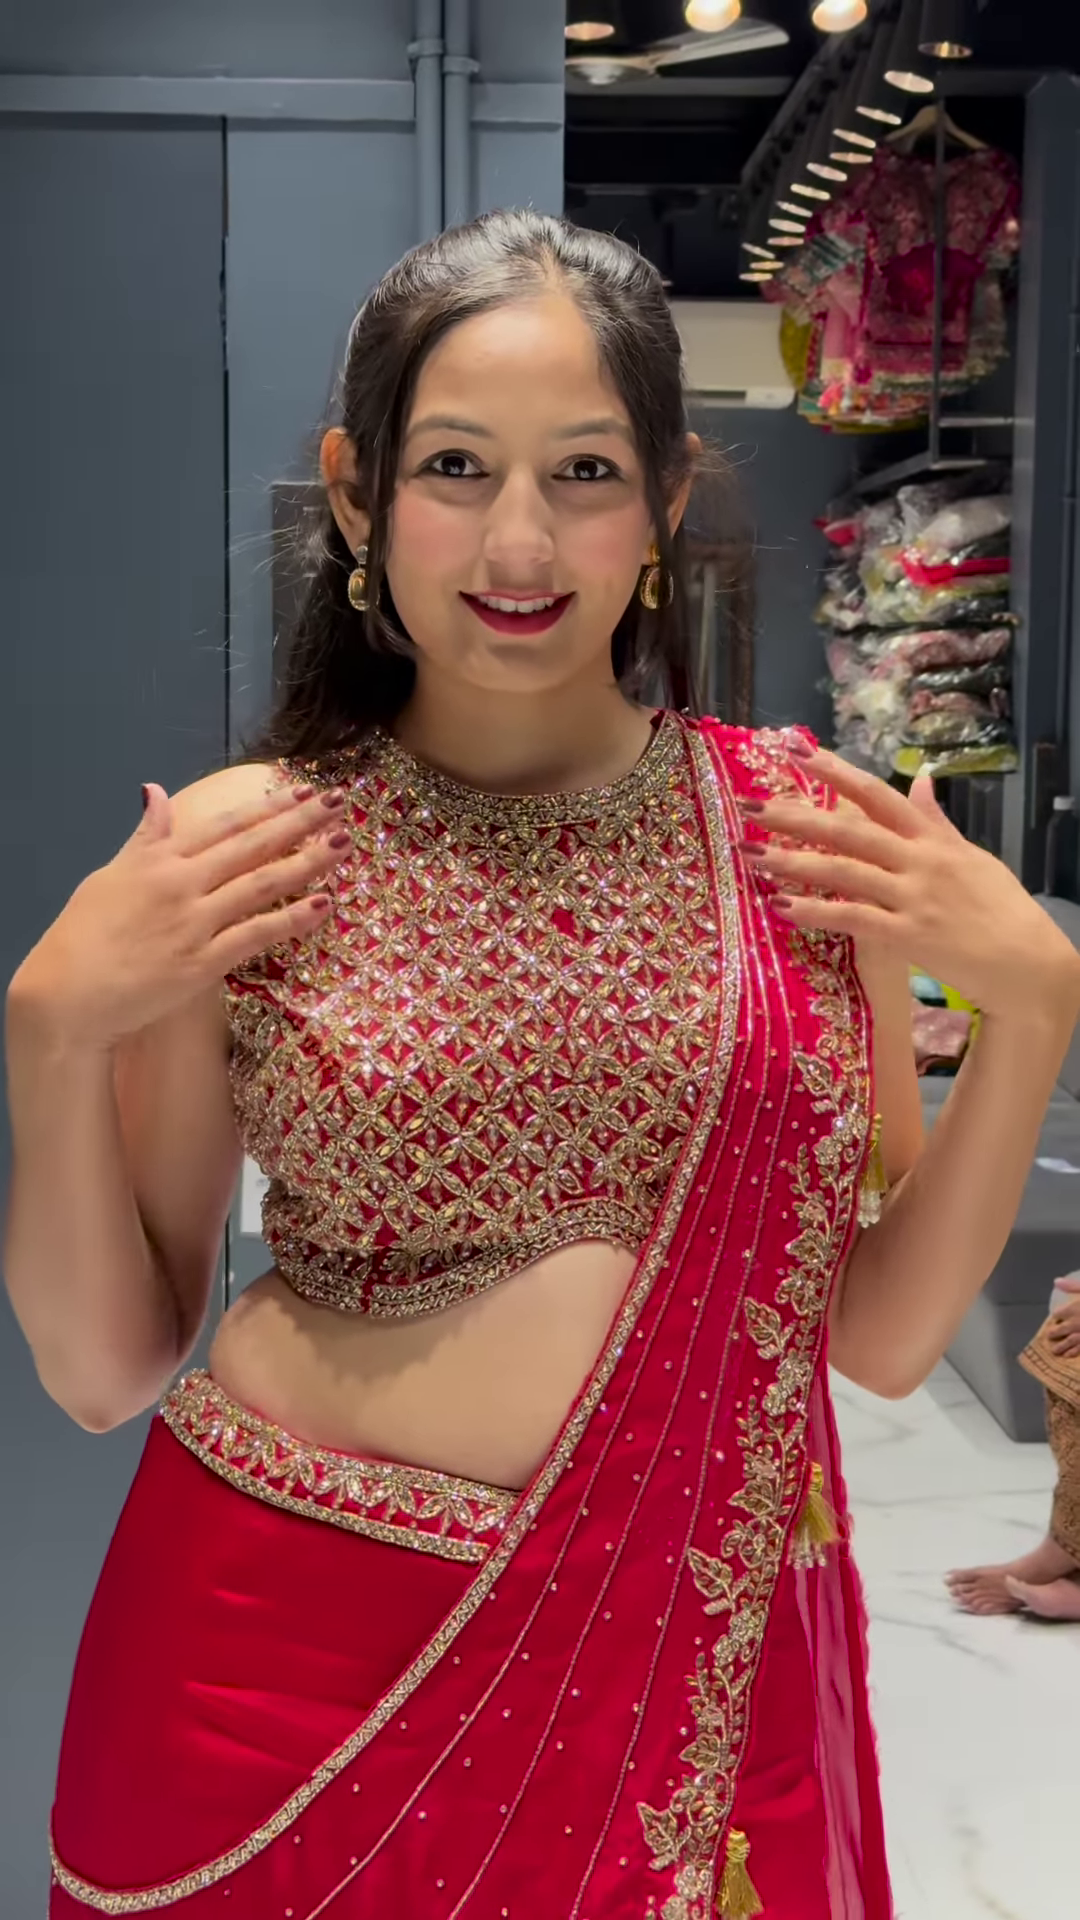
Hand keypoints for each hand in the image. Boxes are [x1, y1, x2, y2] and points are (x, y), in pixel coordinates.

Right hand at [8, 779, 346, 1048]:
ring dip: (307, 862)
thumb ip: (144, 836)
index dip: (267, 806)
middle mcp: (182, 883)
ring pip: (261, 885)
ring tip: (344, 842)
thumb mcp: (110, 874)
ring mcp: (194, 922)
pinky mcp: (202, 962)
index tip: (302, 790)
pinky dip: (292, 919)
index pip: (224, 825)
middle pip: (252, 846)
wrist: (66, 995)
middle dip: (299, 822)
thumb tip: (155, 791)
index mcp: (159, 859)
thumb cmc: (84, 936)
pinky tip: (324, 904)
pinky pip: (256, 935)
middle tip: (340, 802)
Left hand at [737, 742, 1079, 1021]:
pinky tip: (781, 906)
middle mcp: (919, 861)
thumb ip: (937, 822)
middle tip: (751, 805)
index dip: (835, 771)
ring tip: (751, 854)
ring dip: (793, 862)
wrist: (1029, 964)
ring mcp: (913, 898)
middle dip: (797, 816)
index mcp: (932, 839)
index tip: (796, 751)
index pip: (878, 795)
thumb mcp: (972, 857)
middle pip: (849, 830)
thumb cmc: (1002, 910)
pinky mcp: (909, 936)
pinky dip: (816, 912)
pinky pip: (853, 920)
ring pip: (844, 872)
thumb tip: (922, 780)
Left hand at [1048, 1284, 1079, 1358]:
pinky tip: (1068, 1355)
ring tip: (1055, 1350)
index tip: (1058, 1317)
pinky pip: (1079, 1349)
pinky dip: (1073, 1352)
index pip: (1058, 1314)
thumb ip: (1072, 1286)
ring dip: (1061, 1346)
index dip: (1058, 1315)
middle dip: (1054, 1333)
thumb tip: (1056, 1281)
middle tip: (1050, 1336)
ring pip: (1068, 1342)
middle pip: (1060, 1330)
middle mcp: (1075, 1323)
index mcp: (1072, 1309)